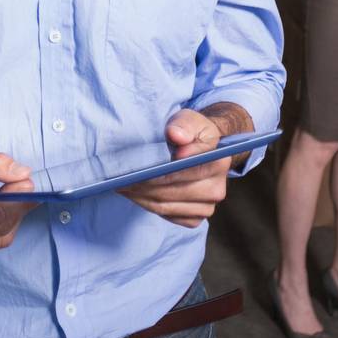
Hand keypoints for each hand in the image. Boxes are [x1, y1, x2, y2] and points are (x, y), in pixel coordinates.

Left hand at [119, 109, 230, 228]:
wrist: (199, 147)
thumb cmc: (191, 132)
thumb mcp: (188, 120)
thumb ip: (184, 125)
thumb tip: (176, 136)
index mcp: (218, 162)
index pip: (180, 172)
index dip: (155, 173)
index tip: (132, 172)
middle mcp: (217, 189)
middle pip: (170, 192)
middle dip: (141, 187)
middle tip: (118, 180)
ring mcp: (208, 206)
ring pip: (166, 206)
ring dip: (141, 198)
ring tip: (121, 187)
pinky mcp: (196, 217)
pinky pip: (167, 216)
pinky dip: (148, 206)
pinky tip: (135, 195)